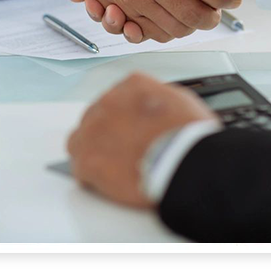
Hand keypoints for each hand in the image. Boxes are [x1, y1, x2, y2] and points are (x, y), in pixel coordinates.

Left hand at [68, 72, 218, 207]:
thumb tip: (152, 107)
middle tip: (121, 152)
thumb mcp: (180, 101)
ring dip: (92, 152)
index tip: (128, 130)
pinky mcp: (89, 160)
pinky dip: (90, 177)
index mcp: (131, 86)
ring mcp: (94, 131)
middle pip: (95, 118)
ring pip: (80, 141)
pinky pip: (79, 168)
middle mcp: (108, 103)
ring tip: (110, 169)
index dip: (121, 118)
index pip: (115, 98)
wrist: (187, 163)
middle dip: (105, 134)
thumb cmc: (190, 136)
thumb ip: (157, 98)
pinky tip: (104, 183)